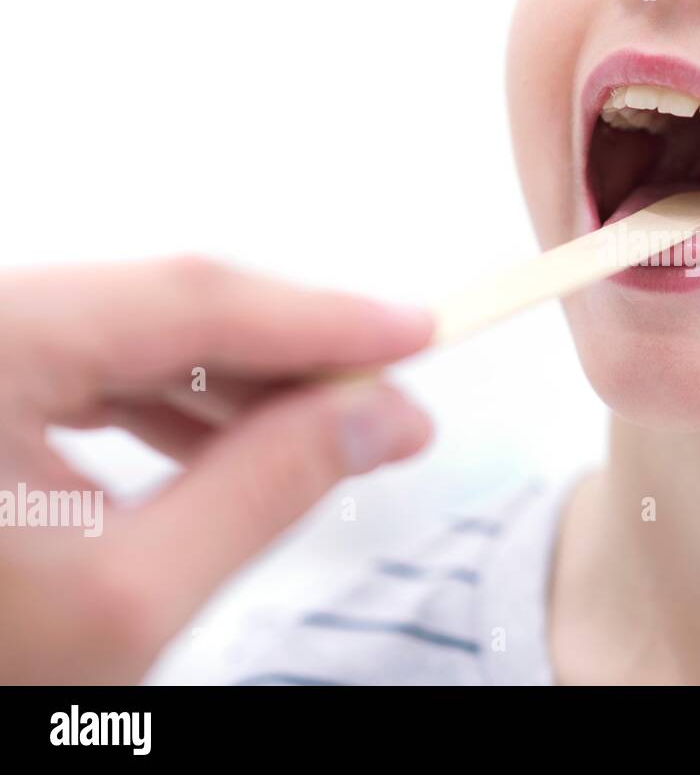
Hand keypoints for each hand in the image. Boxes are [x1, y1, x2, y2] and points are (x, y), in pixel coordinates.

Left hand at [0, 256, 433, 682]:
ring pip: (128, 333)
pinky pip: (83, 364)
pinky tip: (224, 439)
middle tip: (388, 402)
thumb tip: (381, 417)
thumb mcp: (129, 597)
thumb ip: (268, 489)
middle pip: (161, 307)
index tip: (418, 332)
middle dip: (288, 356)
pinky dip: (166, 400)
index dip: (320, 316)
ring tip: (325, 431)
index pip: (187, 300)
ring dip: (234, 381)